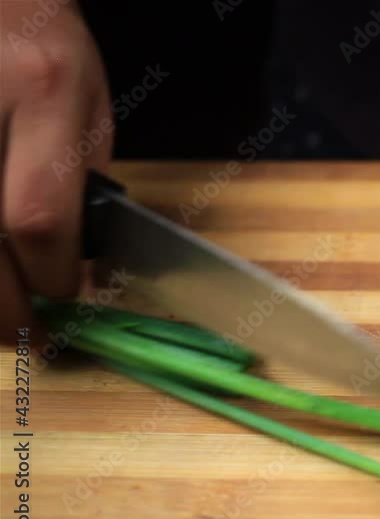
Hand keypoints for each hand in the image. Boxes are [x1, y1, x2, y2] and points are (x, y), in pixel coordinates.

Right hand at [0, 1, 112, 337]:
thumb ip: (89, 179)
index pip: (40, 215)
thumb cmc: (42, 41)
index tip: (64, 297)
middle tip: (26, 333)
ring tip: (0, 318)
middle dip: (5, 306)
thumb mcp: (89, 99)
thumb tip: (85, 260)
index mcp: (43, 92)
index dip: (51, 274)